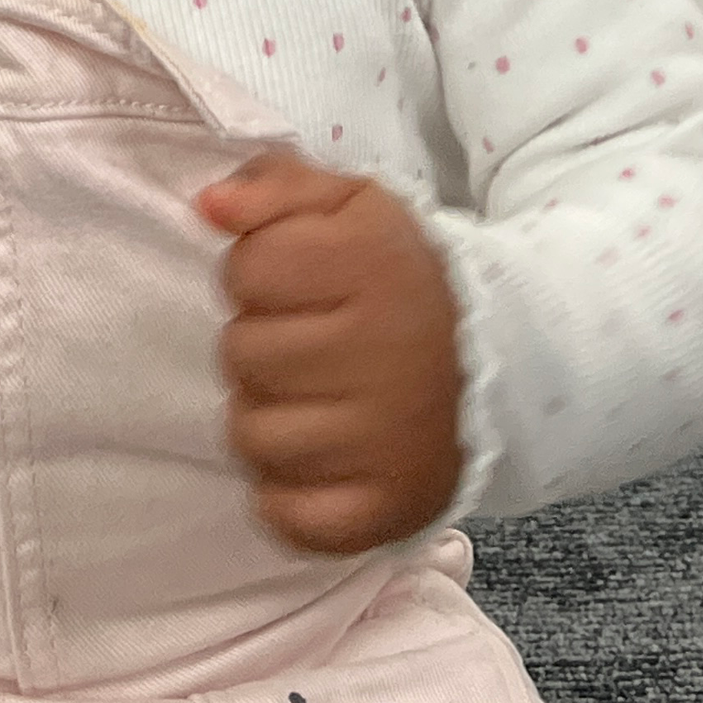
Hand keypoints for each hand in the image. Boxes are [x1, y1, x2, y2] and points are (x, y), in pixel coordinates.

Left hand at [195, 151, 463, 554]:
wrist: (494, 366)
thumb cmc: (398, 276)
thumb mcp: (349, 203)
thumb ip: (275, 186)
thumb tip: (208, 206)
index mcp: (374, 263)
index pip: (248, 268)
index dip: (257, 270)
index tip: (297, 280)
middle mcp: (384, 353)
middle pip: (241, 356)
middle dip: (261, 343)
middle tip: (308, 342)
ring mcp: (385, 442)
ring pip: (251, 436)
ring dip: (268, 416)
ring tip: (312, 397)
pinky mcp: (386, 513)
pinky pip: (286, 516)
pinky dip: (286, 495)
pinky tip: (319, 458)